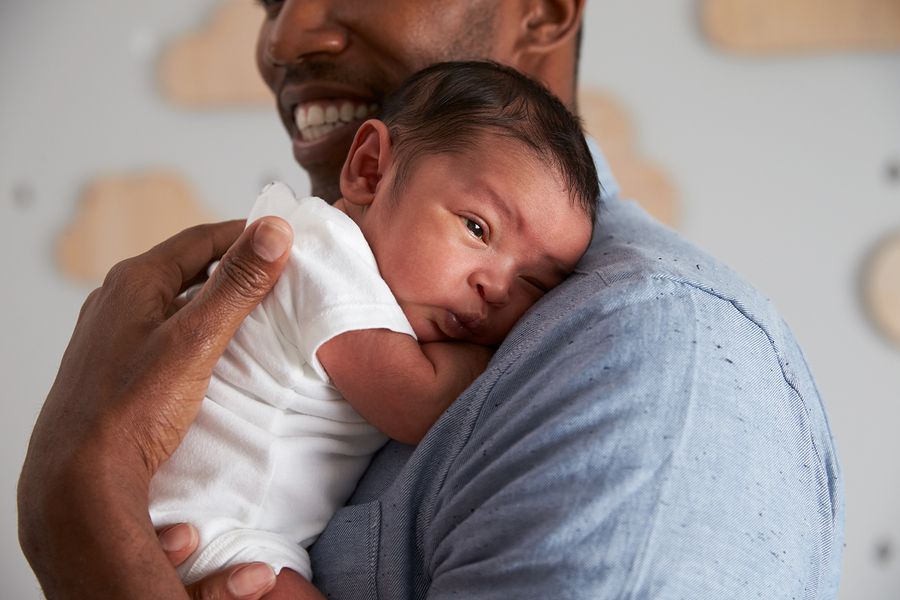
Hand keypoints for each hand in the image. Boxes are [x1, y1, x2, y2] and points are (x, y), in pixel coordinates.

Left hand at [18, 217, 292, 598]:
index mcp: (134, 281)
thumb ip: (237, 285)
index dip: (246, 234)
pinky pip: (163, 331)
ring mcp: (111, 334)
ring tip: (256, 310)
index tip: (285, 239)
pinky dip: (196, 328)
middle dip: (233, 265)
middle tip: (278, 273)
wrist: (80, 480)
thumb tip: (274, 231)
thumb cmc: (133, 409)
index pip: (201, 238)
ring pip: (174, 300)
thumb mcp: (196, 339)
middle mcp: (116, 300)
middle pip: (186, 266)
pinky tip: (215, 350)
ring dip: (214, 298)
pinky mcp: (114, 366)